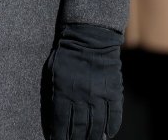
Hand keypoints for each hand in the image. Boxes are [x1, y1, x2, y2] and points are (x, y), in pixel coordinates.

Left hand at [49, 23, 123, 139]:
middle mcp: (82, 98)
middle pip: (79, 127)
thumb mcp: (53, 72)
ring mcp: (99, 96)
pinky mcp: (113, 93)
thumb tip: (56, 114)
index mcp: (64, 92)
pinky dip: (111, 128)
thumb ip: (55, 93)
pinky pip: (114, 116)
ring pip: (97, 125)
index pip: (61, 122)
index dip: (59, 135)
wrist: (90, 39)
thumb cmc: (66, 55)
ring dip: (93, 137)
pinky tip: (107, 135)